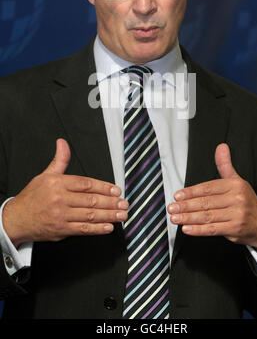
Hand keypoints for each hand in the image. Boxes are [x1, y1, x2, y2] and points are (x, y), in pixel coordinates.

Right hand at [2, 139, 127, 247]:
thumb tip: (63, 143)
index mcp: (58, 184)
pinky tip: (108, 227)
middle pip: (91, 200)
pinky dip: (97, 229)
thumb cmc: (32, 197)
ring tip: (122, 215)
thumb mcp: (45, 175)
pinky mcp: (61, 230)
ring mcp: (61, 216)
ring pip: (89, 215)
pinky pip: (83, 229)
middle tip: (124, 203)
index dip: (104, 187)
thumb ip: (59, 160)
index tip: (116, 190)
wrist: (16, 219)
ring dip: (108, 216)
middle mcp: (60, 199)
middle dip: (111, 203)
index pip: (86, 184)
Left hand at [168, 143, 256, 249]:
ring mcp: (236, 215)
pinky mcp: (235, 229)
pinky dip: (198, 230)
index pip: (208, 188)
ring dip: (188, 218)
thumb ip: (225, 165)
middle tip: (172, 207)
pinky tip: (187, 228)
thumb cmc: (246, 202)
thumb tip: (221, 147)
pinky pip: (213, 229)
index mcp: (235, 185)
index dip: (191, 192)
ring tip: (175, 218)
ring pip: (207, 216)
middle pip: (206, 202)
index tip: (178, 195)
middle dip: (186, 206)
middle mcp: (237, 199)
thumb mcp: (237, 181)